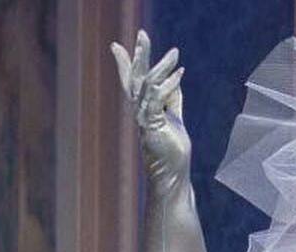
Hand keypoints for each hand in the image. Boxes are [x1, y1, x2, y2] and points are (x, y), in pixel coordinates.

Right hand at [110, 30, 190, 188]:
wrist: (172, 174)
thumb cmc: (172, 150)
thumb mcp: (174, 118)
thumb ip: (172, 99)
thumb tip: (174, 79)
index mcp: (144, 109)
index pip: (132, 82)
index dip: (125, 63)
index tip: (116, 46)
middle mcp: (140, 112)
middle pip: (136, 78)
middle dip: (139, 55)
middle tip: (142, 34)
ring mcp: (144, 119)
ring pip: (147, 85)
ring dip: (161, 67)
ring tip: (175, 53)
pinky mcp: (153, 126)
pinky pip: (157, 100)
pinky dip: (168, 86)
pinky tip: (179, 74)